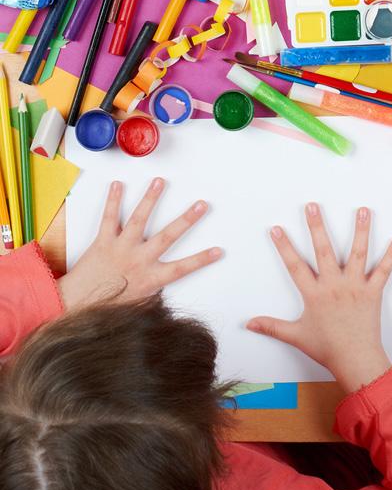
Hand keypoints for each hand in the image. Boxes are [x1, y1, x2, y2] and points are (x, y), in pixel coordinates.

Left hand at [59, 179, 222, 310]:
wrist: (75, 305)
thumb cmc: (107, 307)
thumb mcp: (138, 304)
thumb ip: (152, 291)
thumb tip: (163, 285)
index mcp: (150, 279)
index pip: (183, 268)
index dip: (201, 259)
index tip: (218, 250)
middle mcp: (139, 260)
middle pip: (168, 236)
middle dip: (187, 220)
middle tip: (201, 205)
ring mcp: (121, 248)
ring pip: (139, 220)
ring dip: (151, 199)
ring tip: (160, 182)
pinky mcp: (103, 242)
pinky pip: (109, 218)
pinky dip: (113, 200)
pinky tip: (117, 185)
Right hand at [247, 203, 391, 393]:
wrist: (355, 359)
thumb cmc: (326, 348)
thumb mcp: (295, 336)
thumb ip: (271, 327)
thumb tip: (249, 323)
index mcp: (314, 294)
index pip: (295, 265)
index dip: (284, 246)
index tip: (276, 228)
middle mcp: (333, 285)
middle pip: (323, 250)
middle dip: (317, 226)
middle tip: (313, 206)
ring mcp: (354, 287)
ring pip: (357, 253)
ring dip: (360, 230)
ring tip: (362, 210)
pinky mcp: (373, 292)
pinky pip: (383, 271)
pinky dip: (391, 256)